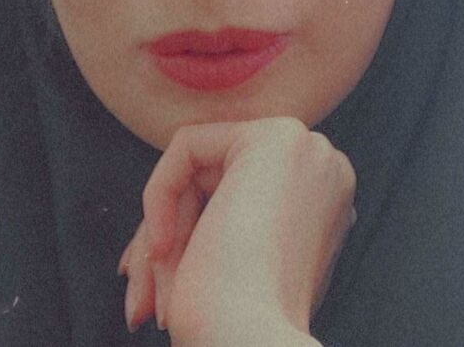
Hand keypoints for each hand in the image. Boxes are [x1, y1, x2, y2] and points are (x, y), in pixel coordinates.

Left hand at [118, 117, 356, 343]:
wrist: (250, 343)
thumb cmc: (234, 324)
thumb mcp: (235, 266)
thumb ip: (226, 226)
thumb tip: (175, 224)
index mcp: (322, 203)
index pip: (234, 199)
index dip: (187, 237)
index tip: (153, 289)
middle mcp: (322, 167)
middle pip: (215, 183)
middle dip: (169, 241)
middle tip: (140, 304)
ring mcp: (305, 148)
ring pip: (197, 171)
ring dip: (162, 238)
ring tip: (147, 300)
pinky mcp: (273, 137)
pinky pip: (187, 145)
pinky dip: (159, 196)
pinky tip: (162, 249)